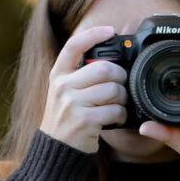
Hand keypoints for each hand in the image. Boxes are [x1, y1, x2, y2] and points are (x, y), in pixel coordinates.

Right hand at [40, 25, 127, 153]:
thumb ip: (80, 75)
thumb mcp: (64, 92)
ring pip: (113, 90)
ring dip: (123, 98)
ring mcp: (72, 104)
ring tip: (119, 105)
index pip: (74, 45)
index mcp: (58, 75)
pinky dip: (122, 115)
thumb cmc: (66, 118)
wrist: (56, 150)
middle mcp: (63, 86)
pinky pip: (115, 110)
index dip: (94, 34)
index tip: (110, 30)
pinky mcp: (84, 121)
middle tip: (122, 86)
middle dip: (121, 77)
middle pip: (105, 68)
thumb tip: (111, 61)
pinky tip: (117, 118)